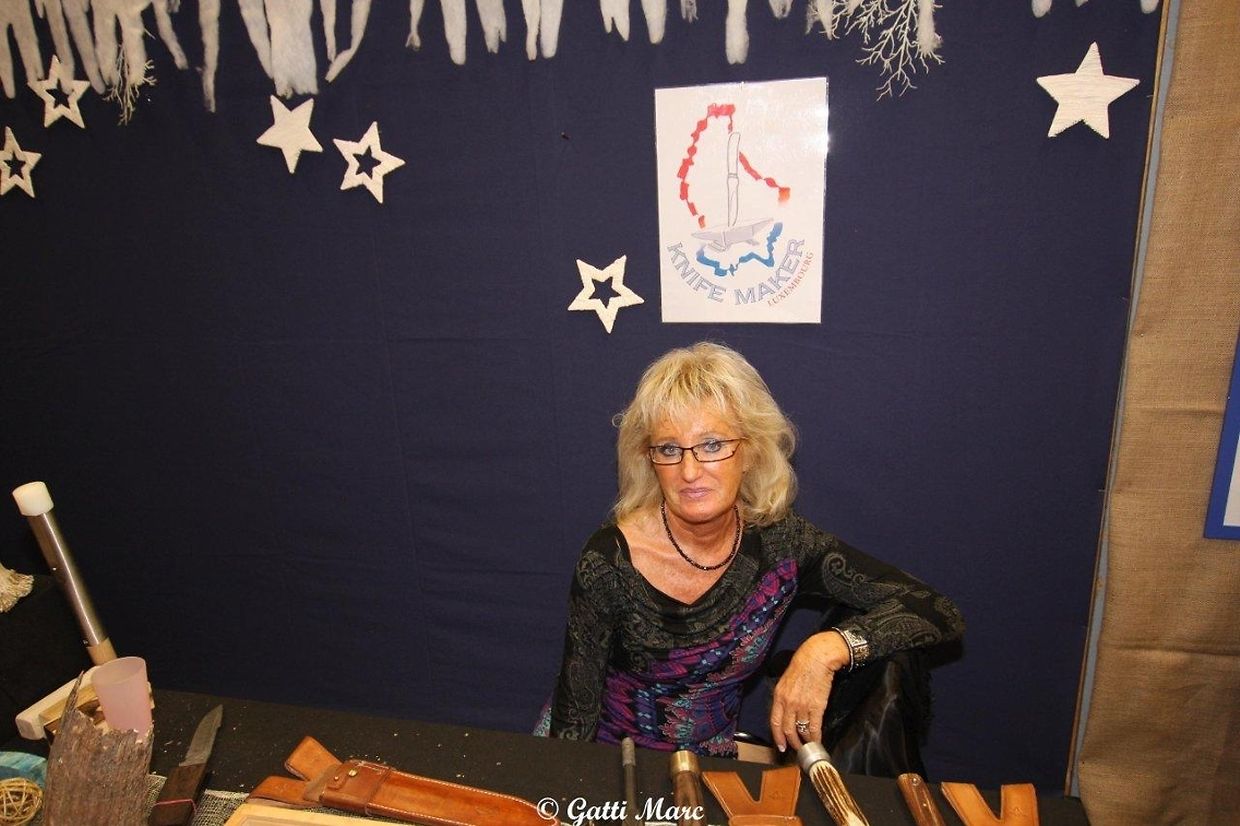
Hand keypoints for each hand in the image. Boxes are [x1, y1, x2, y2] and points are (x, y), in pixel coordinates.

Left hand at [768, 630, 850, 751]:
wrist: (817, 657)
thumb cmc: (802, 665)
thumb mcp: (786, 680)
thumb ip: (784, 696)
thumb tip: (786, 711)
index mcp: (779, 696)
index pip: (775, 721)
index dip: (778, 736)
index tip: (781, 746)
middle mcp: (789, 703)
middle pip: (787, 729)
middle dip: (792, 742)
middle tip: (797, 749)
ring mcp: (802, 706)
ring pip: (801, 730)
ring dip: (805, 741)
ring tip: (808, 746)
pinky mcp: (817, 706)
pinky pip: (814, 727)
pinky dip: (816, 737)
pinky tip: (818, 741)